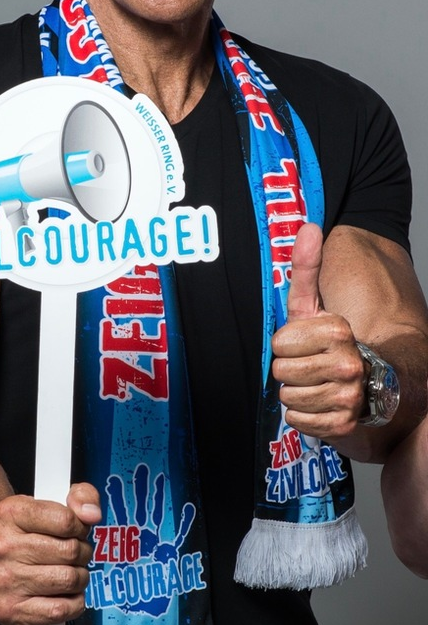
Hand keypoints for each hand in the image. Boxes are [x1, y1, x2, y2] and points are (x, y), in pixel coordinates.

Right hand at [0, 484, 99, 624]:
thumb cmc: (26, 535)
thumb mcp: (49, 503)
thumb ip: (81, 497)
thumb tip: (91, 514)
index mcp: (9, 514)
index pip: (66, 520)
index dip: (80, 527)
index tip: (75, 530)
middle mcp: (2, 547)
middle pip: (70, 551)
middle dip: (81, 553)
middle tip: (72, 553)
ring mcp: (4, 579)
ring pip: (70, 580)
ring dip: (78, 578)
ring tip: (66, 571)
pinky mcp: (10, 609)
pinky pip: (61, 609)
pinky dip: (72, 603)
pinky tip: (62, 593)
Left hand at [272, 224, 366, 437]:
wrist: (369, 389)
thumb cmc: (330, 346)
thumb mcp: (313, 306)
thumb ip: (306, 268)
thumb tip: (308, 226)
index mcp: (339, 332)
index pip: (280, 343)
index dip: (286, 345)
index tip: (303, 344)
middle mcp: (349, 363)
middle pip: (281, 371)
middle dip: (288, 369)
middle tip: (308, 367)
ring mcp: (349, 395)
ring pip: (288, 396)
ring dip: (295, 393)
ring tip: (314, 385)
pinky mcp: (344, 423)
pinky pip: (297, 420)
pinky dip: (302, 416)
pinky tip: (318, 406)